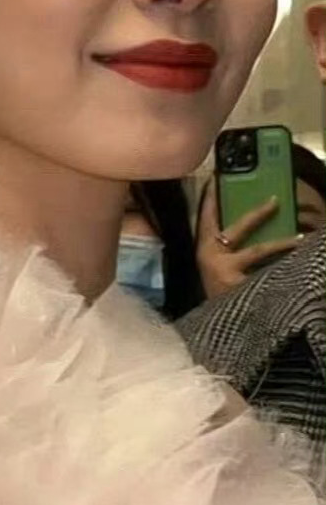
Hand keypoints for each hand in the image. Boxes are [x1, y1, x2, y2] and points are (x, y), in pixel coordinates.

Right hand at [196, 182, 301, 298]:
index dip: (211, 196)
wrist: (214, 327)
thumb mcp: (214, 265)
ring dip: (282, 242)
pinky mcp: (240, 286)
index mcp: (203, 247)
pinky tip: (299, 264)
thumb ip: (225, 247)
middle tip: (276, 200)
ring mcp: (226, 272)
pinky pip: (267, 272)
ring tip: (301, 238)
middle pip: (240, 228)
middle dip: (258, 213)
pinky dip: (283, 268)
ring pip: (259, 250)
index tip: (217, 177)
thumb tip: (254, 221)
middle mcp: (211, 256)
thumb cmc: (217, 291)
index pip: (206, 215)